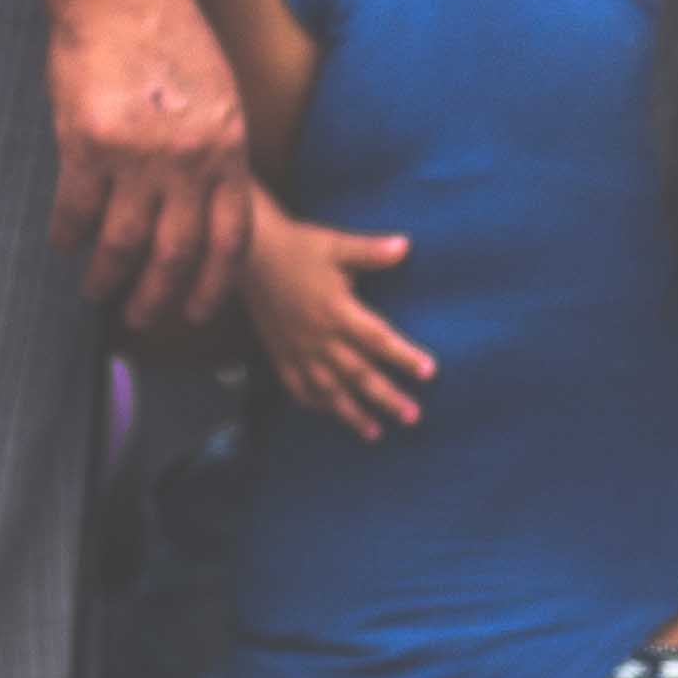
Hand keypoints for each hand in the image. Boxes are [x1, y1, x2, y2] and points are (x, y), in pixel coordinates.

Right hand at [49, 0, 257, 334]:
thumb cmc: (171, 39)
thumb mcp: (221, 96)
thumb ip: (218, 151)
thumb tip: (209, 203)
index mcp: (227, 150)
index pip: (230, 240)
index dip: (213, 285)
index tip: (197, 312)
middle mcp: (188, 161)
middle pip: (177, 255)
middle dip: (158, 299)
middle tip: (141, 319)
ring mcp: (138, 156)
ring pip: (123, 244)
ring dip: (107, 277)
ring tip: (95, 292)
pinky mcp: (87, 144)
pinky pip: (75, 210)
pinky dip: (67, 236)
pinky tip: (62, 246)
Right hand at [244, 217, 434, 439]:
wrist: (247, 255)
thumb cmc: (298, 247)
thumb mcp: (336, 245)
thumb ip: (370, 252)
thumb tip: (405, 246)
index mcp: (336, 310)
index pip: (377, 338)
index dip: (404, 356)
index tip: (429, 372)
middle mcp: (318, 336)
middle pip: (358, 373)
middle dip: (386, 397)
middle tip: (412, 416)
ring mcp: (298, 349)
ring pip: (329, 388)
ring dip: (352, 413)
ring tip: (375, 433)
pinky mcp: (280, 354)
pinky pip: (297, 387)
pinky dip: (314, 404)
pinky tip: (331, 415)